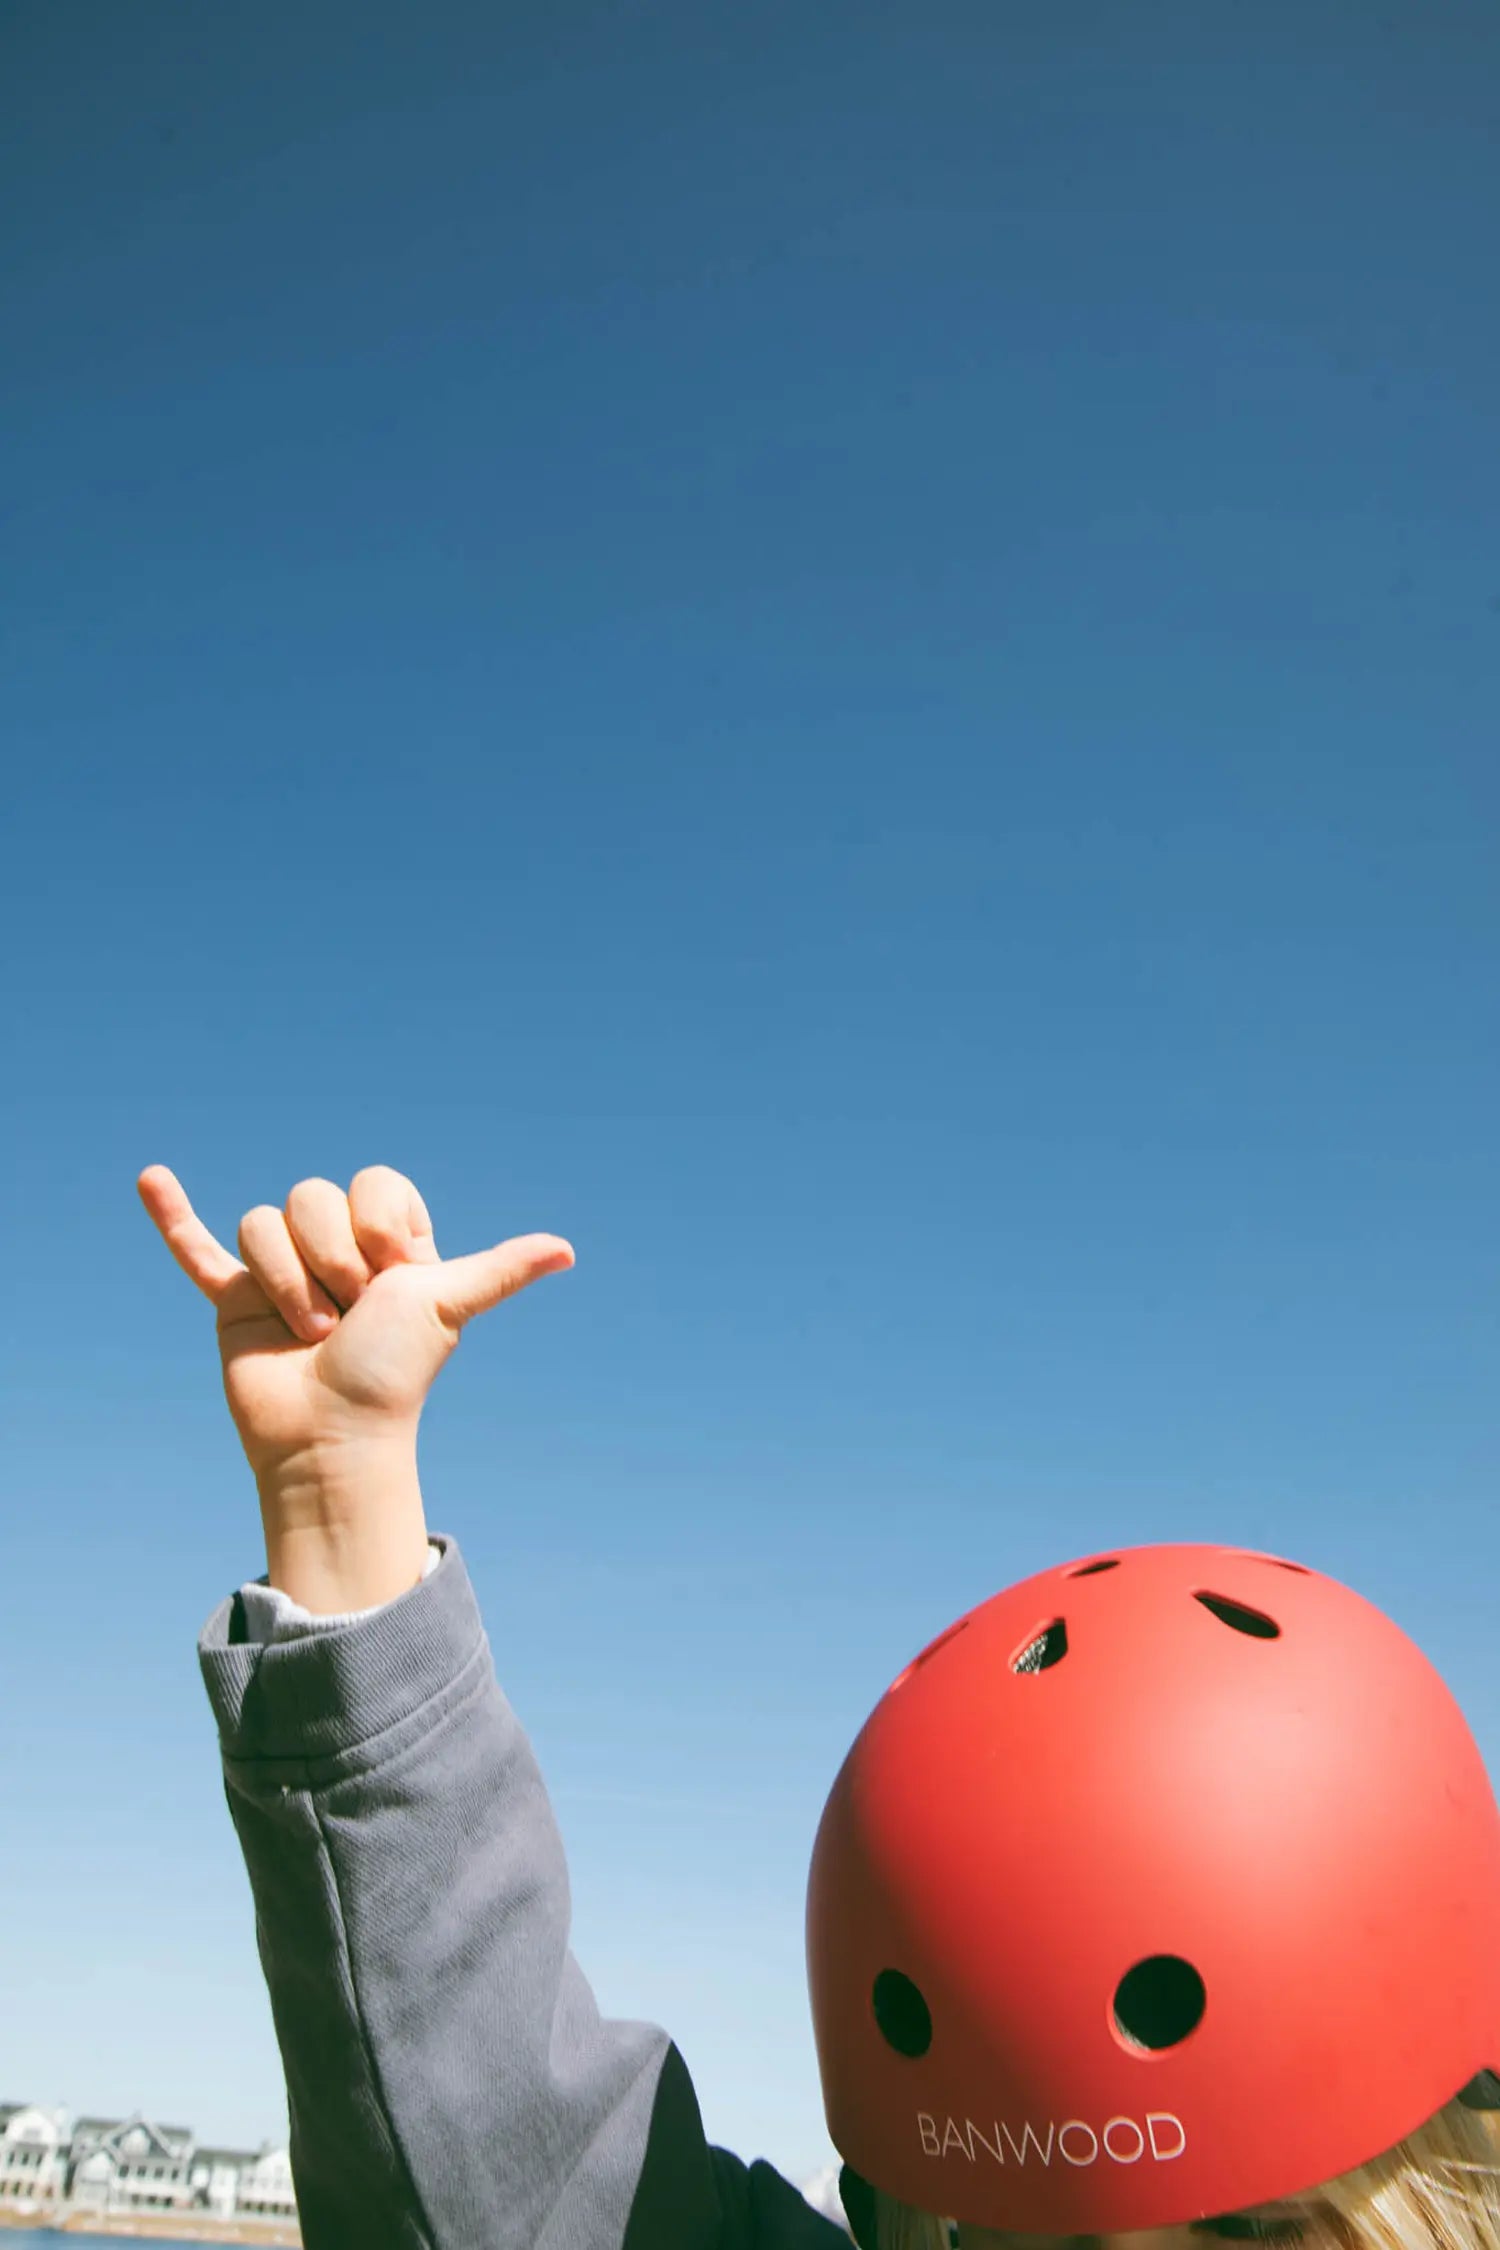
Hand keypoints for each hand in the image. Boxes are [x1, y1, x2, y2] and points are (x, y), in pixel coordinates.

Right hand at [139, 1163, 573, 1607]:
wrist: (332, 1440)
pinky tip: (152, 1178)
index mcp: (388, 1242)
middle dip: (327, 1256)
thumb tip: (566, 1250)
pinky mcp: (234, 1301)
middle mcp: (335, 1250)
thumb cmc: (394, 1376)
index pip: (371, 1183)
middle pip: (308, 1197)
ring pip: (260, 1222)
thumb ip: (498, 1272)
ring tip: (309, 1331)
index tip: (390, 1272)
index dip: (375, 1222)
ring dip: (285, 1279)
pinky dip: (172, 1218)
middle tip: (346, 1314)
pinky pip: (197, 1251)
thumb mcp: (446, 1306)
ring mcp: (280, 1272)